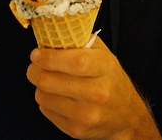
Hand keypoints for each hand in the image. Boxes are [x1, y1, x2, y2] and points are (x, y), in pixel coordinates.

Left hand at [26, 36, 161, 138]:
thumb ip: (80, 40)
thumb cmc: (111, 79)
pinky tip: (57, 95)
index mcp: (105, 68)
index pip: (75, 61)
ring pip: (43, 96)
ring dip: (40, 85)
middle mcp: (98, 93)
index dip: (50, 57)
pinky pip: (46, 110)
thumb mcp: (103, 54)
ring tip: (49, 79)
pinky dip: (46, 100)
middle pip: (51, 81)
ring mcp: (86, 114)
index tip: (37, 53)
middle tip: (36, 64)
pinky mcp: (75, 130)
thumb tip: (53, 30)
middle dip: (35, 70)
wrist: (126, 116)